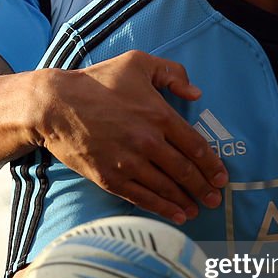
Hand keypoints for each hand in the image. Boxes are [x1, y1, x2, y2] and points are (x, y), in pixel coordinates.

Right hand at [33, 51, 227, 223]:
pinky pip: (142, 197)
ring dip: (186, 201)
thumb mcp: (137, 63)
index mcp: (158, 115)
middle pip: (184, 171)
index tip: (222, 176)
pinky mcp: (110, 178)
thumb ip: (172, 73)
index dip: (212, 164)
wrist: (54, 105)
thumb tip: (196, 94)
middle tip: (216, 199)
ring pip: (166, 187)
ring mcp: (128, 162)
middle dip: (204, 187)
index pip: (195, 146)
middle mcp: (148, 141)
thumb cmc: (97, 81)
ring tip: (199, 209)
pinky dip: (162, 208)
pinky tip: (176, 215)